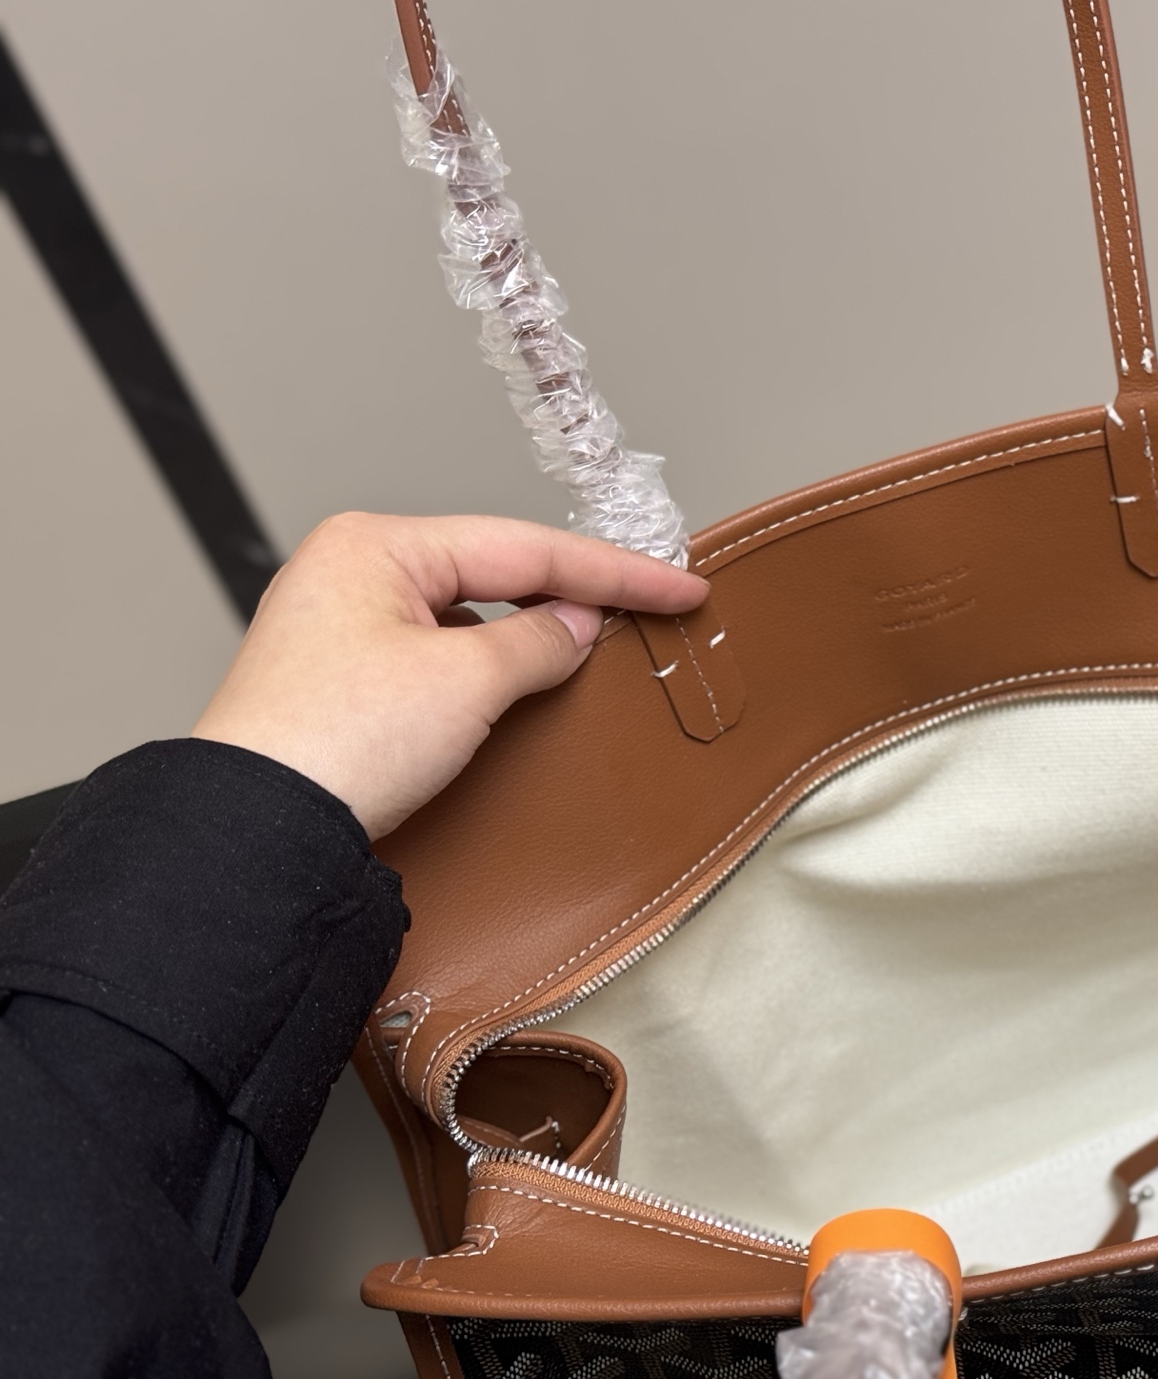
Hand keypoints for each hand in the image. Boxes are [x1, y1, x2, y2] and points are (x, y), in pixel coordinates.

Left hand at [192, 513, 707, 838]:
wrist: (260, 831)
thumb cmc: (333, 743)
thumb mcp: (466, 682)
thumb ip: (538, 642)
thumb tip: (575, 626)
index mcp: (375, 546)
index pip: (524, 547)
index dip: (613, 571)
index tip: (677, 585)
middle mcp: (351, 575)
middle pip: (494, 572)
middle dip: (571, 596)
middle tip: (649, 609)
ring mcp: (341, 630)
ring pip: (466, 618)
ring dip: (527, 637)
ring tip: (589, 651)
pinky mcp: (342, 684)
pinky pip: (438, 658)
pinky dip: (487, 671)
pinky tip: (519, 690)